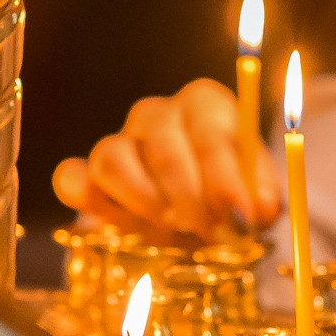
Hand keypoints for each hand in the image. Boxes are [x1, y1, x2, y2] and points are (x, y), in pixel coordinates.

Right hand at [50, 77, 278, 239]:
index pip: (213, 137)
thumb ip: (262, 199)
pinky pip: (72, 177)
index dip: (227, 182)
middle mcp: (158, 113)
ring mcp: (118, 139)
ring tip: (169, 227)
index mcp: (207, 105)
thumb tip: (260, 209)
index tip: (240, 218)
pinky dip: (84, 196)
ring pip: (113, 159)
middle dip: (188, 196)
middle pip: (164, 147)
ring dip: (142, 200)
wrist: (190, 217)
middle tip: (205, 230)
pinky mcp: (86, 172)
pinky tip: (111, 220)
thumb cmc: (227, 197)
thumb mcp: (255, 197)